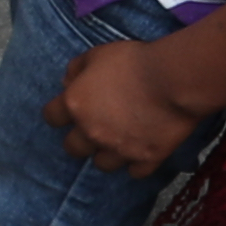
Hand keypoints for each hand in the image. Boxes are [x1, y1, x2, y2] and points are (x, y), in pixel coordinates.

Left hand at [45, 36, 197, 178]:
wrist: (174, 80)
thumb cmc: (134, 61)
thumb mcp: (98, 54)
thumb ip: (77, 68)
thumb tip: (66, 82)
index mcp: (76, 105)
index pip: (51, 117)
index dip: (58, 113)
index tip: (68, 110)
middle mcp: (92, 132)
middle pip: (72, 148)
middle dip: (80, 139)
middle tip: (94, 128)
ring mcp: (119, 150)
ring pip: (102, 164)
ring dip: (107, 154)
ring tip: (119, 141)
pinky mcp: (146, 159)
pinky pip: (135, 172)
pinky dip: (137, 163)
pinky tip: (141, 151)